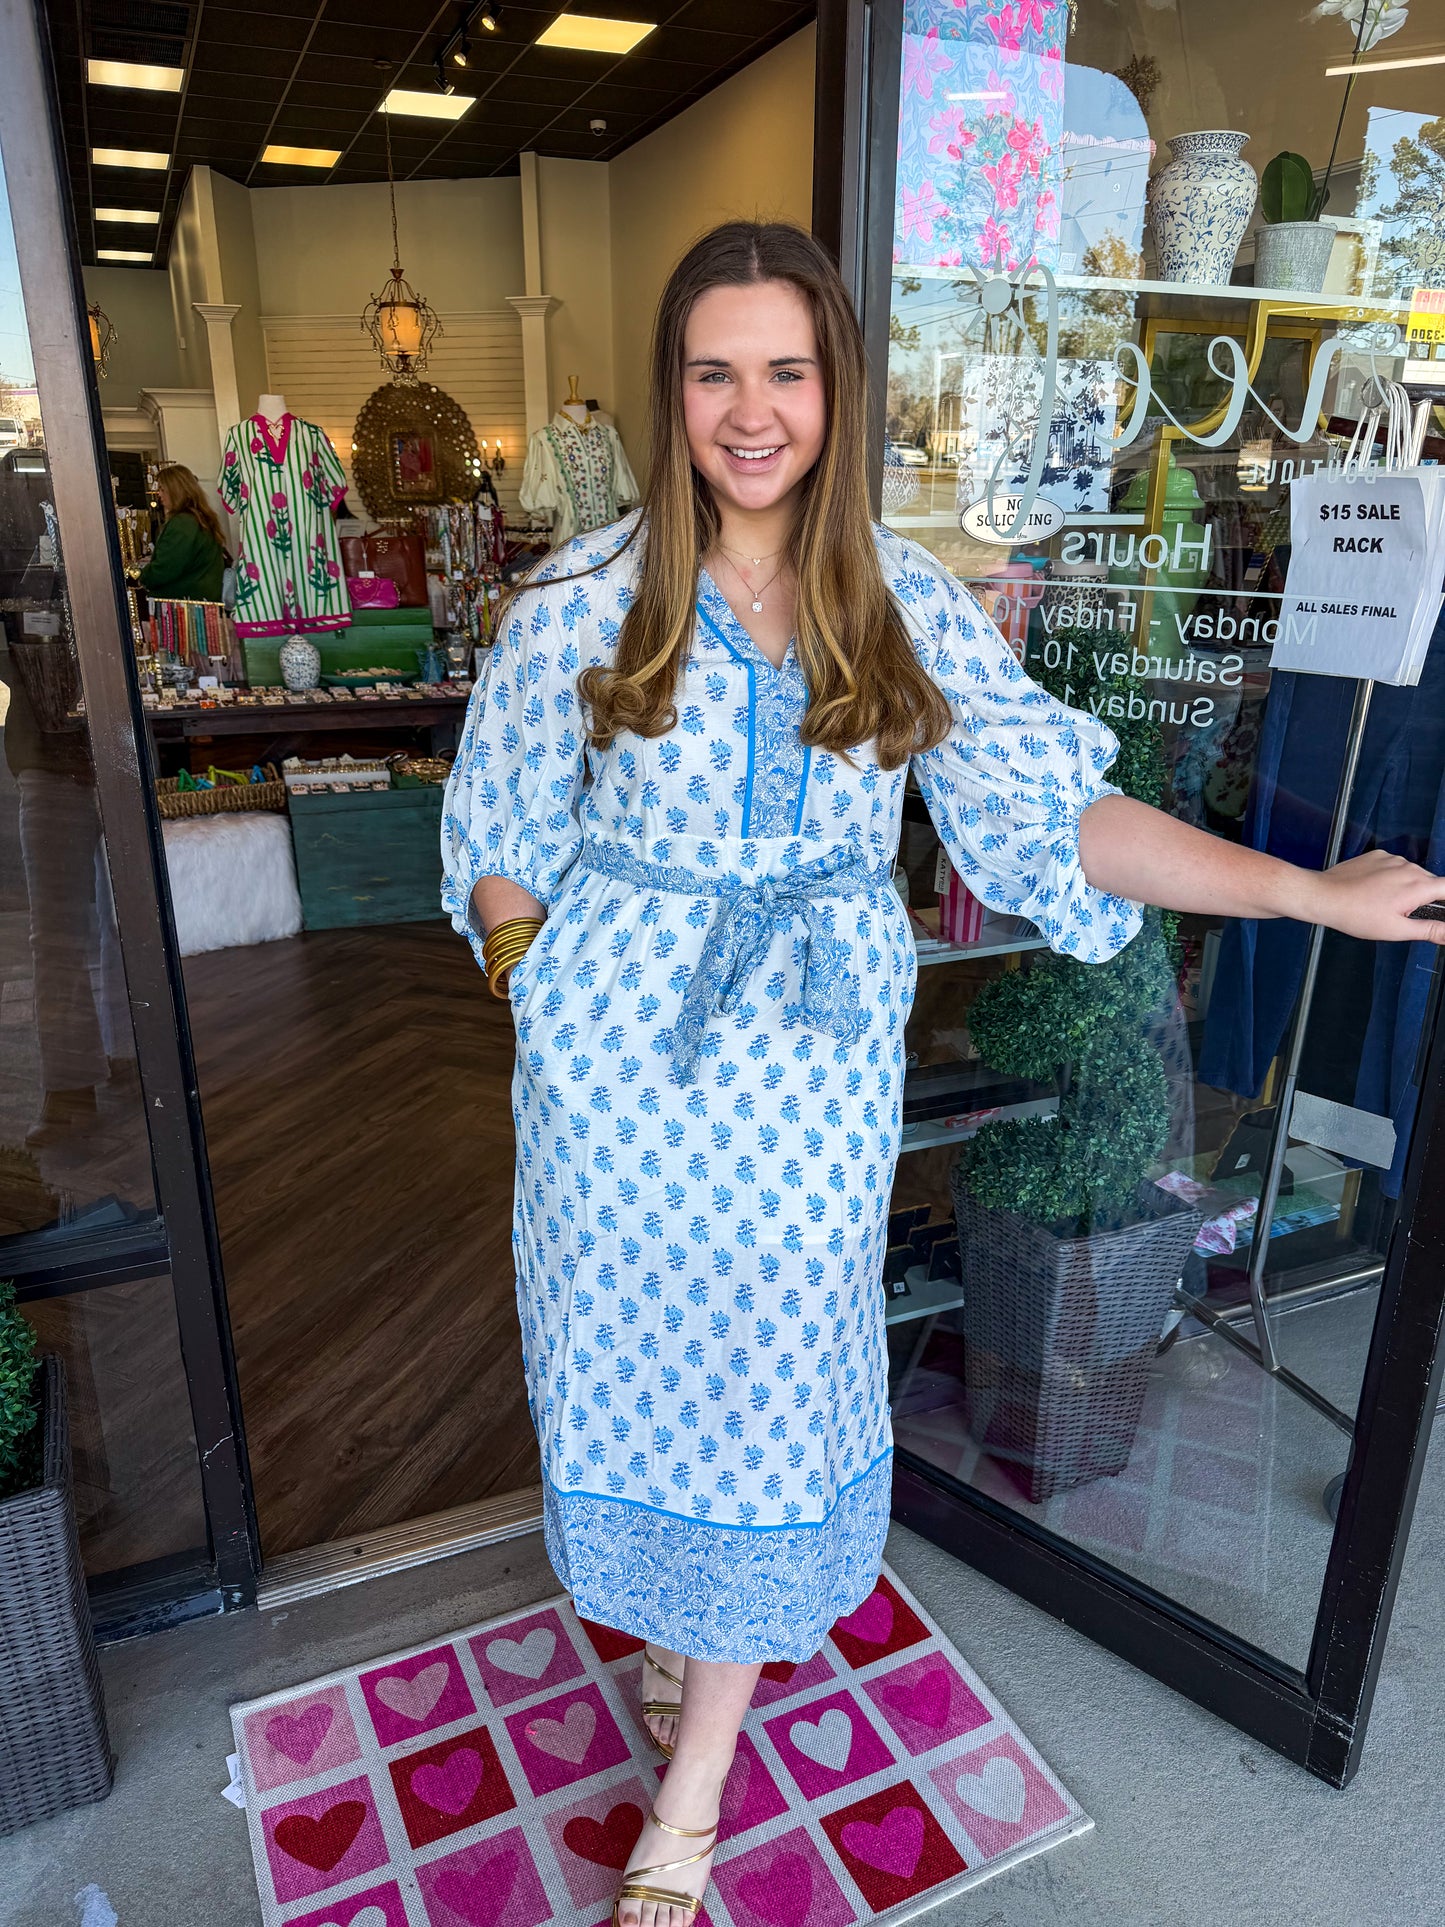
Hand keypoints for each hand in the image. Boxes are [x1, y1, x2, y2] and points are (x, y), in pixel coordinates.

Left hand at [1312, 849, 1444, 944]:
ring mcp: (1392, 859)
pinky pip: (1393, 867)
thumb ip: (1429, 930)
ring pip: (1411, 874)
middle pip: (1430, 882)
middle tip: (1403, 913)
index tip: (1442, 909)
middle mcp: (1408, 867)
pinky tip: (1373, 891)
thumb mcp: (1396, 930)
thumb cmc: (1355, 914)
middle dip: (1424, 897)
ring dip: (1406, 887)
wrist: (1324, 896)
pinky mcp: (1378, 856)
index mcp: (1418, 886)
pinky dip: (1390, 878)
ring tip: (1383, 903)